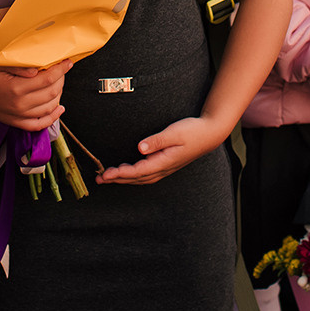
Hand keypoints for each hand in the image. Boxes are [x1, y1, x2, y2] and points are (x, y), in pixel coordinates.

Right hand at [0, 59, 69, 131]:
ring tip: (61, 83)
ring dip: (59, 95)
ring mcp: (17, 116)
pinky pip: (38, 125)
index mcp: (16, 89)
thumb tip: (39, 71)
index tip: (68, 62)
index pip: (48, 79)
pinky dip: (51, 119)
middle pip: (51, 93)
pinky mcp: (14, 121)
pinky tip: (59, 109)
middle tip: (63, 69)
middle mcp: (19, 105)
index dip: (61, 69)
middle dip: (62, 79)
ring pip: (48, 108)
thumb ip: (19, 67)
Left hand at [100, 114, 225, 184]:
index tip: (106, 173)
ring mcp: (165, 168)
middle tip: (99, 178)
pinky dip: (134, 175)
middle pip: (137, 178)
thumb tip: (140, 148)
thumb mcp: (175, 132)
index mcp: (164, 162)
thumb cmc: (193, 131)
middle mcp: (164, 168)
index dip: (121, 173)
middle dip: (118, 179)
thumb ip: (157, 140)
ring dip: (124, 178)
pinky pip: (146, 174)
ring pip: (141, 178)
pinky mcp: (166, 164)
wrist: (210, 134)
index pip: (138, 171)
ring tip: (108, 177)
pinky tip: (127, 172)